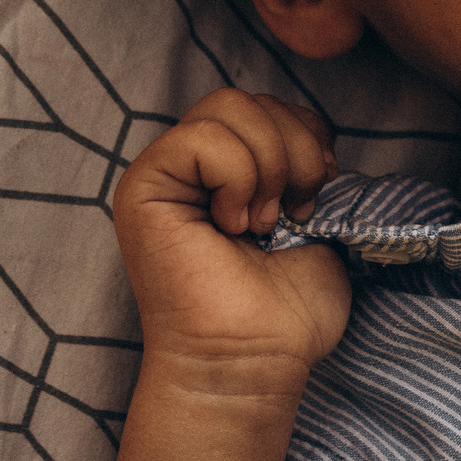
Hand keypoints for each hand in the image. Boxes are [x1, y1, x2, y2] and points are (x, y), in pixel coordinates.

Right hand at [112, 90, 348, 398]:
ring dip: (268, 165)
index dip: (307, 140)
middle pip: (249, 97)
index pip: (271, 106)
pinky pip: (201, 138)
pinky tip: (232, 226)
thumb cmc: (283, 312)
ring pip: (229, 104)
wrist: (251, 362)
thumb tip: (316, 136)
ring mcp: (163, 172)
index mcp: (229, 170)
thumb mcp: (313, 221)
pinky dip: (237, 177)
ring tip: (261, 224)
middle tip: (288, 216)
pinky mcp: (143, 188)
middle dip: (293, 150)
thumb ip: (309, 166)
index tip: (311, 200)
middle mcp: (191, 165)